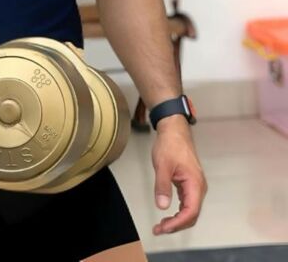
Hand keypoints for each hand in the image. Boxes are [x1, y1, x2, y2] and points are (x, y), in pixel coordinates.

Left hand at [151, 116, 207, 234]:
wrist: (174, 129)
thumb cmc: (170, 143)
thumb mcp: (162, 165)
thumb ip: (162, 186)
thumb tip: (162, 206)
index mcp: (195, 183)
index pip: (190, 211)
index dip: (178, 223)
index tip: (164, 228)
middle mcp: (198, 186)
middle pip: (191, 214)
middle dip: (176, 225)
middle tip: (159, 229)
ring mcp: (195, 185)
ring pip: (189, 210)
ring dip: (177, 220)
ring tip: (162, 225)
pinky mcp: (189, 183)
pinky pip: (187, 202)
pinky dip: (178, 211)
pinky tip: (168, 214)